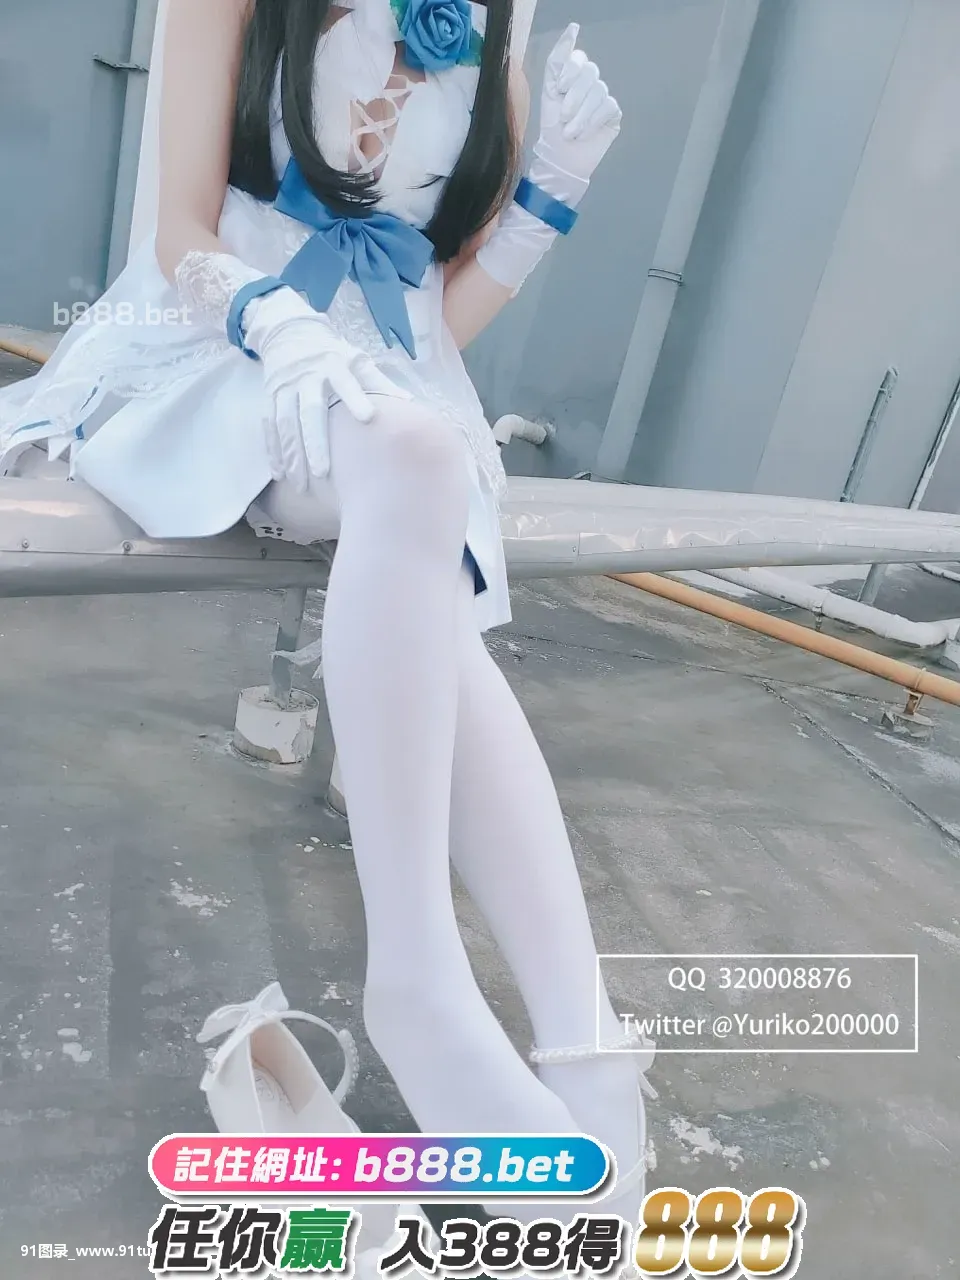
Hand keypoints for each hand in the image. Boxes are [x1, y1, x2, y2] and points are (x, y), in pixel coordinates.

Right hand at [242, 287, 409, 490]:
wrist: (289, 330)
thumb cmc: (332, 353)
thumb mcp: (356, 359)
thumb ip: (378, 382)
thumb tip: (408, 403)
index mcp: (334, 366)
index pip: (346, 384)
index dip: (356, 399)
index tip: (367, 417)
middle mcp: (307, 377)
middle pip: (309, 411)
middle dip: (314, 442)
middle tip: (322, 473)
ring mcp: (285, 388)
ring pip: (285, 423)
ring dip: (291, 454)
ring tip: (300, 484)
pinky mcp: (271, 396)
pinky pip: (270, 426)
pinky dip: (274, 450)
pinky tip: (280, 473)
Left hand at [536, 23, 621, 183]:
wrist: (561, 160)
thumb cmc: (551, 129)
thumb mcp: (548, 92)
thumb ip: (557, 60)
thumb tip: (573, 28)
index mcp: (572, 76)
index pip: (577, 58)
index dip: (569, 71)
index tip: (559, 88)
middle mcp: (588, 84)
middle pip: (590, 72)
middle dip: (574, 96)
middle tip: (563, 116)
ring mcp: (602, 98)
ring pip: (599, 91)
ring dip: (581, 114)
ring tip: (570, 132)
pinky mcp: (612, 114)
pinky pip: (607, 107)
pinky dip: (592, 121)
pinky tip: (583, 134)